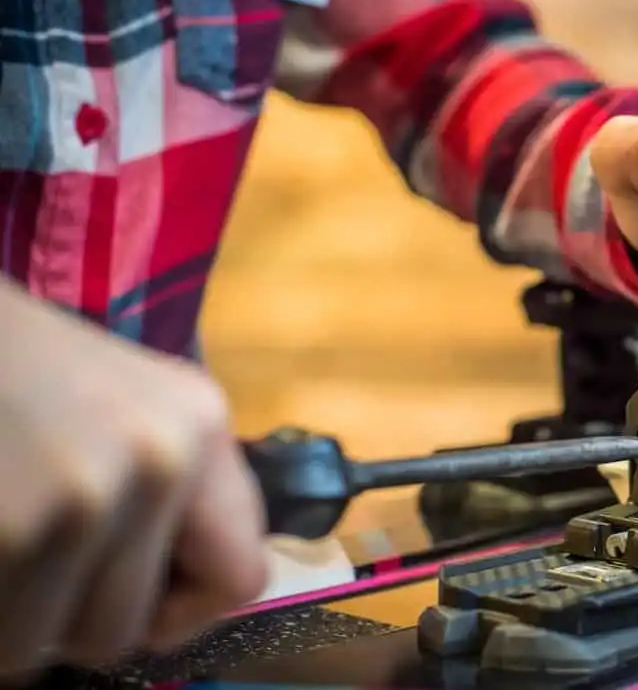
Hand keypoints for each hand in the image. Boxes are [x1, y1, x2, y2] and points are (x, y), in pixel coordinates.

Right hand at [0, 281, 268, 675]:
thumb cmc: (11, 364)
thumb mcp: (125, 407)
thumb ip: (167, 496)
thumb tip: (183, 602)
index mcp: (200, 426)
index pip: (241, 577)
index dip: (179, 607)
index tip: (135, 596)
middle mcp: (160, 461)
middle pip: (122, 631)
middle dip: (64, 617)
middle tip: (31, 556)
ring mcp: (82, 498)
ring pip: (40, 646)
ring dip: (7, 617)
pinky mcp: (11, 530)